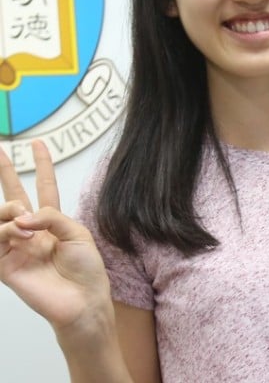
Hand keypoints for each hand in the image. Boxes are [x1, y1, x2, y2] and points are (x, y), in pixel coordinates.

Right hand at [1, 141, 110, 332]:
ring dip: (9, 209)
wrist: (82, 299)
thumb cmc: (86, 269)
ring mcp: (17, 246)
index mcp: (53, 222)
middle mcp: (32, 231)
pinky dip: (4, 231)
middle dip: (6, 173)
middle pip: (14, 197)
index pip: (45, 187)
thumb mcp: (77, 233)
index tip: (39, 144)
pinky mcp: (6, 265)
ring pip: (1, 217)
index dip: (42, 166)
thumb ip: (51, 216)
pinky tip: (18, 232)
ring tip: (21, 216)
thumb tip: (21, 215)